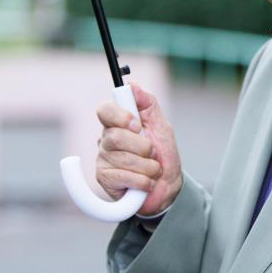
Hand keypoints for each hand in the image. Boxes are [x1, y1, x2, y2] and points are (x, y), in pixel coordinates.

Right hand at [96, 83, 182, 215]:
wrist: (168, 188)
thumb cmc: (163, 156)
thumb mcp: (162, 127)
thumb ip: (149, 104)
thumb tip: (132, 84)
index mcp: (118, 124)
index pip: (105, 110)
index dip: (119, 116)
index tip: (136, 125)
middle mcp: (106, 140)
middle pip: (116, 136)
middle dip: (143, 147)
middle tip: (152, 153)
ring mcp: (103, 160)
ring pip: (124, 158)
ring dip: (148, 166)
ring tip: (152, 170)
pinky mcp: (104, 180)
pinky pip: (124, 177)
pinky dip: (143, 181)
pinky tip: (145, 183)